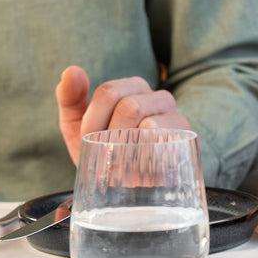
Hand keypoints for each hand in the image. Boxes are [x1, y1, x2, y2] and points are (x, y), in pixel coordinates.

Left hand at [55, 65, 191, 163]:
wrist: (127, 187)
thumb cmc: (102, 150)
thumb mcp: (77, 126)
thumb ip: (70, 98)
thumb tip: (71, 71)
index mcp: (133, 87)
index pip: (109, 92)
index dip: (92, 121)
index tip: (88, 141)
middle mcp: (159, 97)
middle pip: (129, 108)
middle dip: (109, 137)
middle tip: (105, 158)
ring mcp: (177, 119)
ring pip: (149, 127)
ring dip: (127, 153)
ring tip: (120, 166)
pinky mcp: (187, 144)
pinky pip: (166, 147)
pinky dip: (145, 162)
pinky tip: (138, 171)